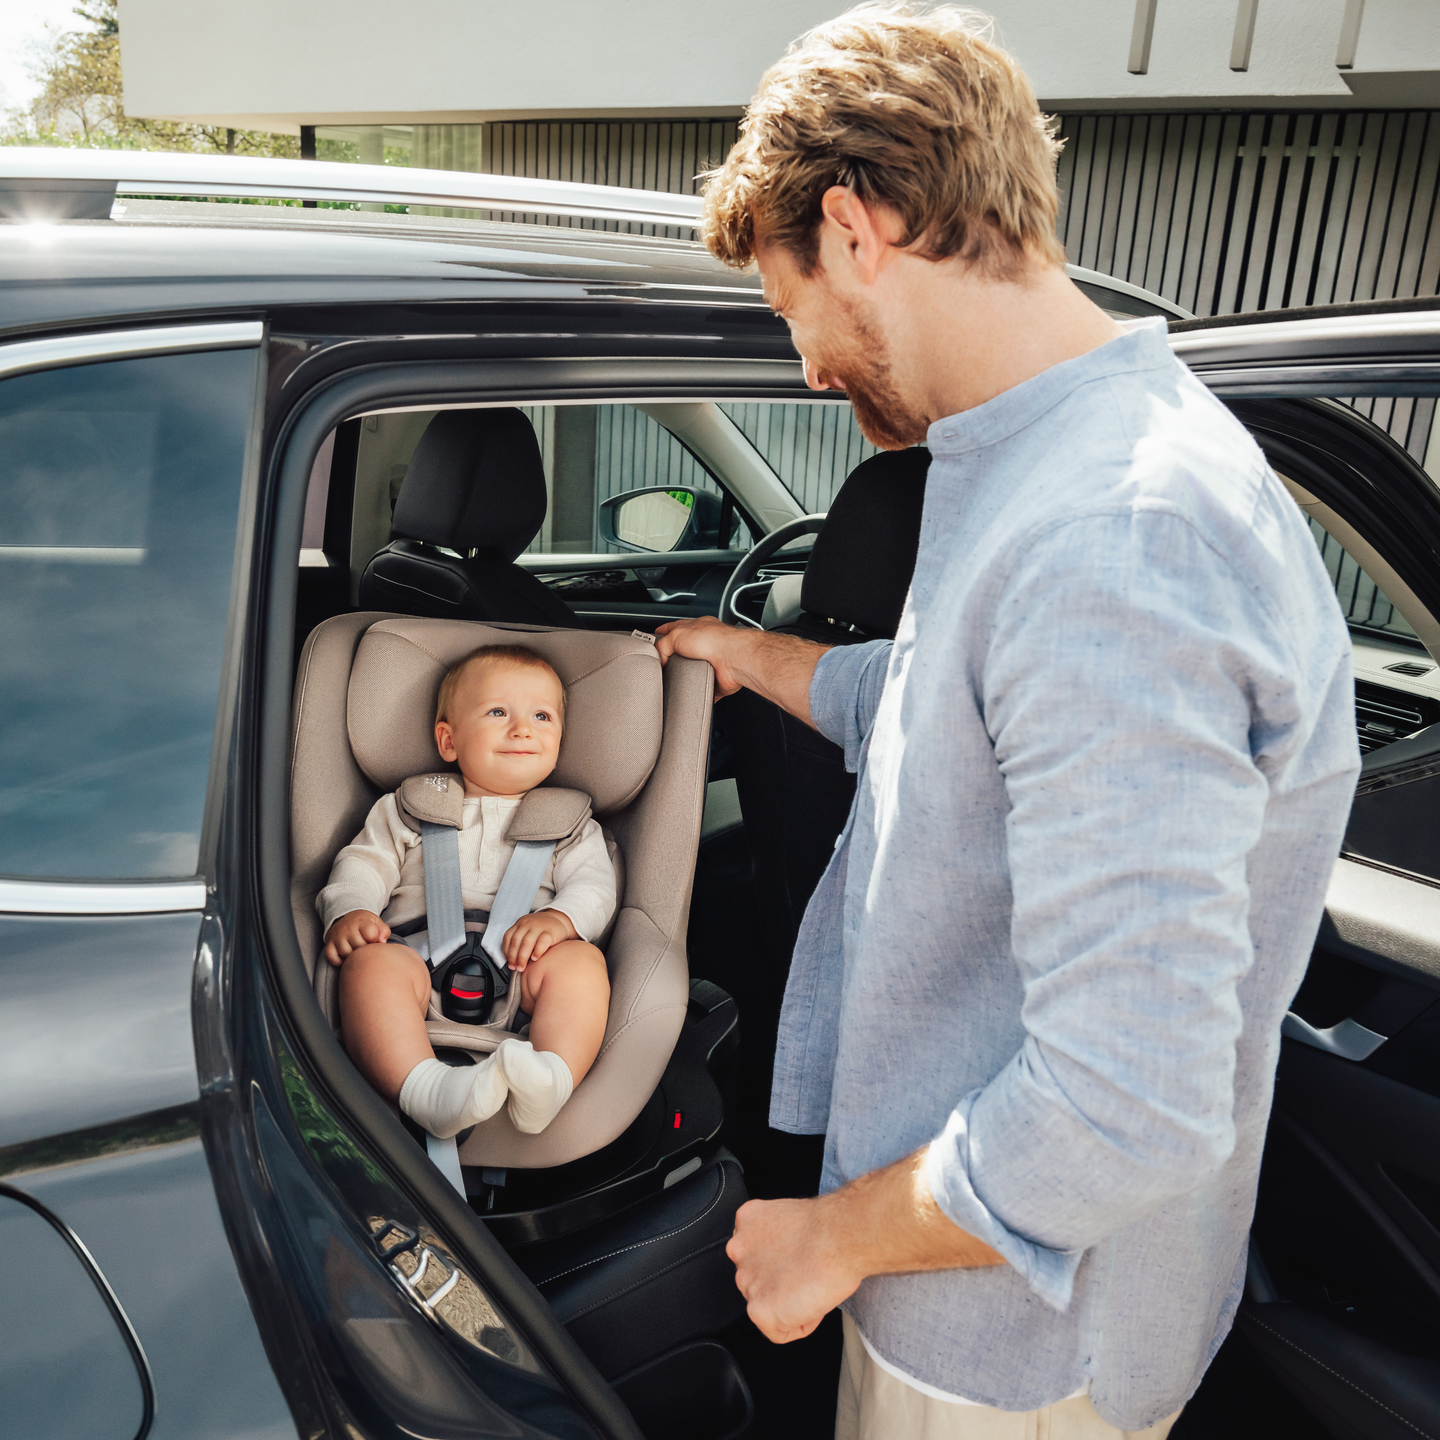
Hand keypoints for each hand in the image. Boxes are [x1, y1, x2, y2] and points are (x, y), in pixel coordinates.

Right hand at [324, 909, 390, 964]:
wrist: (345, 917)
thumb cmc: (364, 924)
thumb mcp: (376, 922)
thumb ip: (384, 931)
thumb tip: (382, 942)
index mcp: (361, 921)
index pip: (371, 934)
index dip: (375, 939)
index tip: (374, 939)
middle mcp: (347, 928)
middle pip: (359, 946)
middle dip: (365, 949)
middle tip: (365, 946)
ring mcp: (337, 937)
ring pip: (346, 954)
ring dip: (353, 956)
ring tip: (356, 951)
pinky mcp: (329, 944)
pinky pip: (333, 959)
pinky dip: (339, 961)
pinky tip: (346, 957)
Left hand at [503, 908, 577, 970]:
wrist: (560, 920)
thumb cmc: (542, 929)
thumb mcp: (528, 930)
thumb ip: (520, 941)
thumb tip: (512, 960)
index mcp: (521, 923)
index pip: (508, 937)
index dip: (506, 951)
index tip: (508, 961)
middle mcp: (528, 924)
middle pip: (516, 941)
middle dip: (514, 957)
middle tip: (515, 967)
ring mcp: (539, 927)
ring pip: (527, 942)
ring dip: (522, 957)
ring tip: (522, 967)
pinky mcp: (550, 932)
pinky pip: (542, 942)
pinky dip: (537, 951)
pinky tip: (535, 958)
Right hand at [654, 616, 753, 698]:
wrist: (734, 658)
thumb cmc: (714, 641)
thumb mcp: (677, 635)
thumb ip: (663, 644)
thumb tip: (659, 657)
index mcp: (697, 628)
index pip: (676, 627)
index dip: (664, 632)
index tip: (655, 637)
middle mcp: (706, 643)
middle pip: (685, 649)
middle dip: (674, 657)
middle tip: (663, 664)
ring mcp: (713, 661)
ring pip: (694, 669)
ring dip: (686, 674)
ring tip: (676, 679)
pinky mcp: (718, 678)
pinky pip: (706, 687)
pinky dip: (699, 691)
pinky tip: (692, 692)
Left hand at [727, 1196, 862, 1343]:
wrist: (838, 1240)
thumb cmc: (828, 1228)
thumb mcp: (790, 1218)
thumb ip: (777, 1238)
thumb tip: (786, 1258)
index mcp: (747, 1222)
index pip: (756, 1252)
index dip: (782, 1262)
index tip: (798, 1262)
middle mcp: (739, 1250)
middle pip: (758, 1280)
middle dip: (781, 1284)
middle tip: (806, 1277)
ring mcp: (747, 1282)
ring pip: (768, 1307)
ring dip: (791, 1305)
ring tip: (813, 1288)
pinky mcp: (758, 1310)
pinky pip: (779, 1332)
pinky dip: (801, 1325)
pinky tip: (813, 1304)